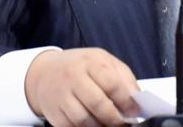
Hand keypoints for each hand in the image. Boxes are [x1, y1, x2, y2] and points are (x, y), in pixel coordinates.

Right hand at [24, 47, 140, 126]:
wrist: (45, 72)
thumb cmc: (80, 67)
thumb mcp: (103, 61)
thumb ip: (123, 78)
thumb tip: (137, 101)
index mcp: (90, 62)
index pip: (112, 83)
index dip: (127, 101)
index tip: (135, 111)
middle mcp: (73, 77)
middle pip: (97, 103)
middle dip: (115, 118)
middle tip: (123, 123)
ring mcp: (61, 95)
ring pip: (83, 120)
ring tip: (108, 125)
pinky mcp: (53, 112)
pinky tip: (93, 126)